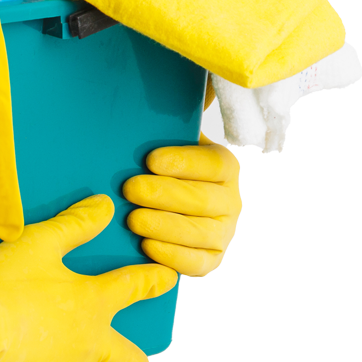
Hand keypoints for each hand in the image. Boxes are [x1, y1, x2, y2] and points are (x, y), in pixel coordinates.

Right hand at [0, 195, 176, 361]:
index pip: (133, 288)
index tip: (168, 279)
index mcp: (93, 306)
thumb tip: (105, 207)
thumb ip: (74, 225)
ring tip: (53, 356)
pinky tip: (11, 361)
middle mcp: (88, 349)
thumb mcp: (38, 243)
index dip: (153, 281)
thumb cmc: (3, 285)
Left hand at [122, 135, 241, 275]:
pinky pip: (197, 263)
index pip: (212, 164)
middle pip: (204, 200)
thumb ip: (169, 123)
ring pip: (202, 233)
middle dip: (164, 195)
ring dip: (166, 227)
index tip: (150, 159)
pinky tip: (146, 246)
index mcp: (225, 166)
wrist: (165, 195)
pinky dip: (173, 257)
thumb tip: (162, 98)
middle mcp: (231, 200)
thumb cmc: (161, 163)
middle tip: (131, 189)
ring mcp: (224, 232)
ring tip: (133, 219)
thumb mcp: (169, 139)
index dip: (183, 162)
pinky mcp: (211, 258)